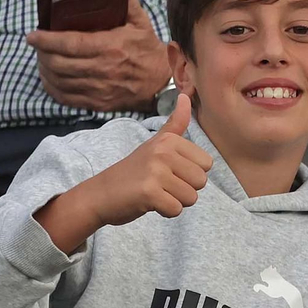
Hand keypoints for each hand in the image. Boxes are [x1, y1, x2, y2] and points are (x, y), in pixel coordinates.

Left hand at [27, 0, 168, 111]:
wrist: (162, 82)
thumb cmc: (148, 49)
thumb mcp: (140, 22)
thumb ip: (127, 1)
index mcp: (110, 46)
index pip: (69, 43)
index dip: (46, 40)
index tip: (32, 35)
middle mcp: (102, 69)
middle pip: (58, 63)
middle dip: (41, 53)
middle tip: (37, 45)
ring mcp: (99, 89)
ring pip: (59, 81)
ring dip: (44, 69)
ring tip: (42, 58)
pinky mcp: (98, 103)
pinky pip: (66, 98)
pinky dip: (52, 88)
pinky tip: (49, 78)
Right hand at [74, 94, 212, 226]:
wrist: (100, 193)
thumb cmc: (133, 170)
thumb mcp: (155, 143)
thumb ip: (175, 124)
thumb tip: (185, 95)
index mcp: (170, 140)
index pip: (206, 164)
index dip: (190, 173)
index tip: (168, 171)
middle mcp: (163, 152)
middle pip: (201, 181)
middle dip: (184, 189)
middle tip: (161, 184)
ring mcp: (155, 171)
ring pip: (191, 197)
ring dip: (175, 201)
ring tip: (155, 192)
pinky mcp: (149, 193)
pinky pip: (176, 210)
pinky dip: (165, 211)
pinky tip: (149, 203)